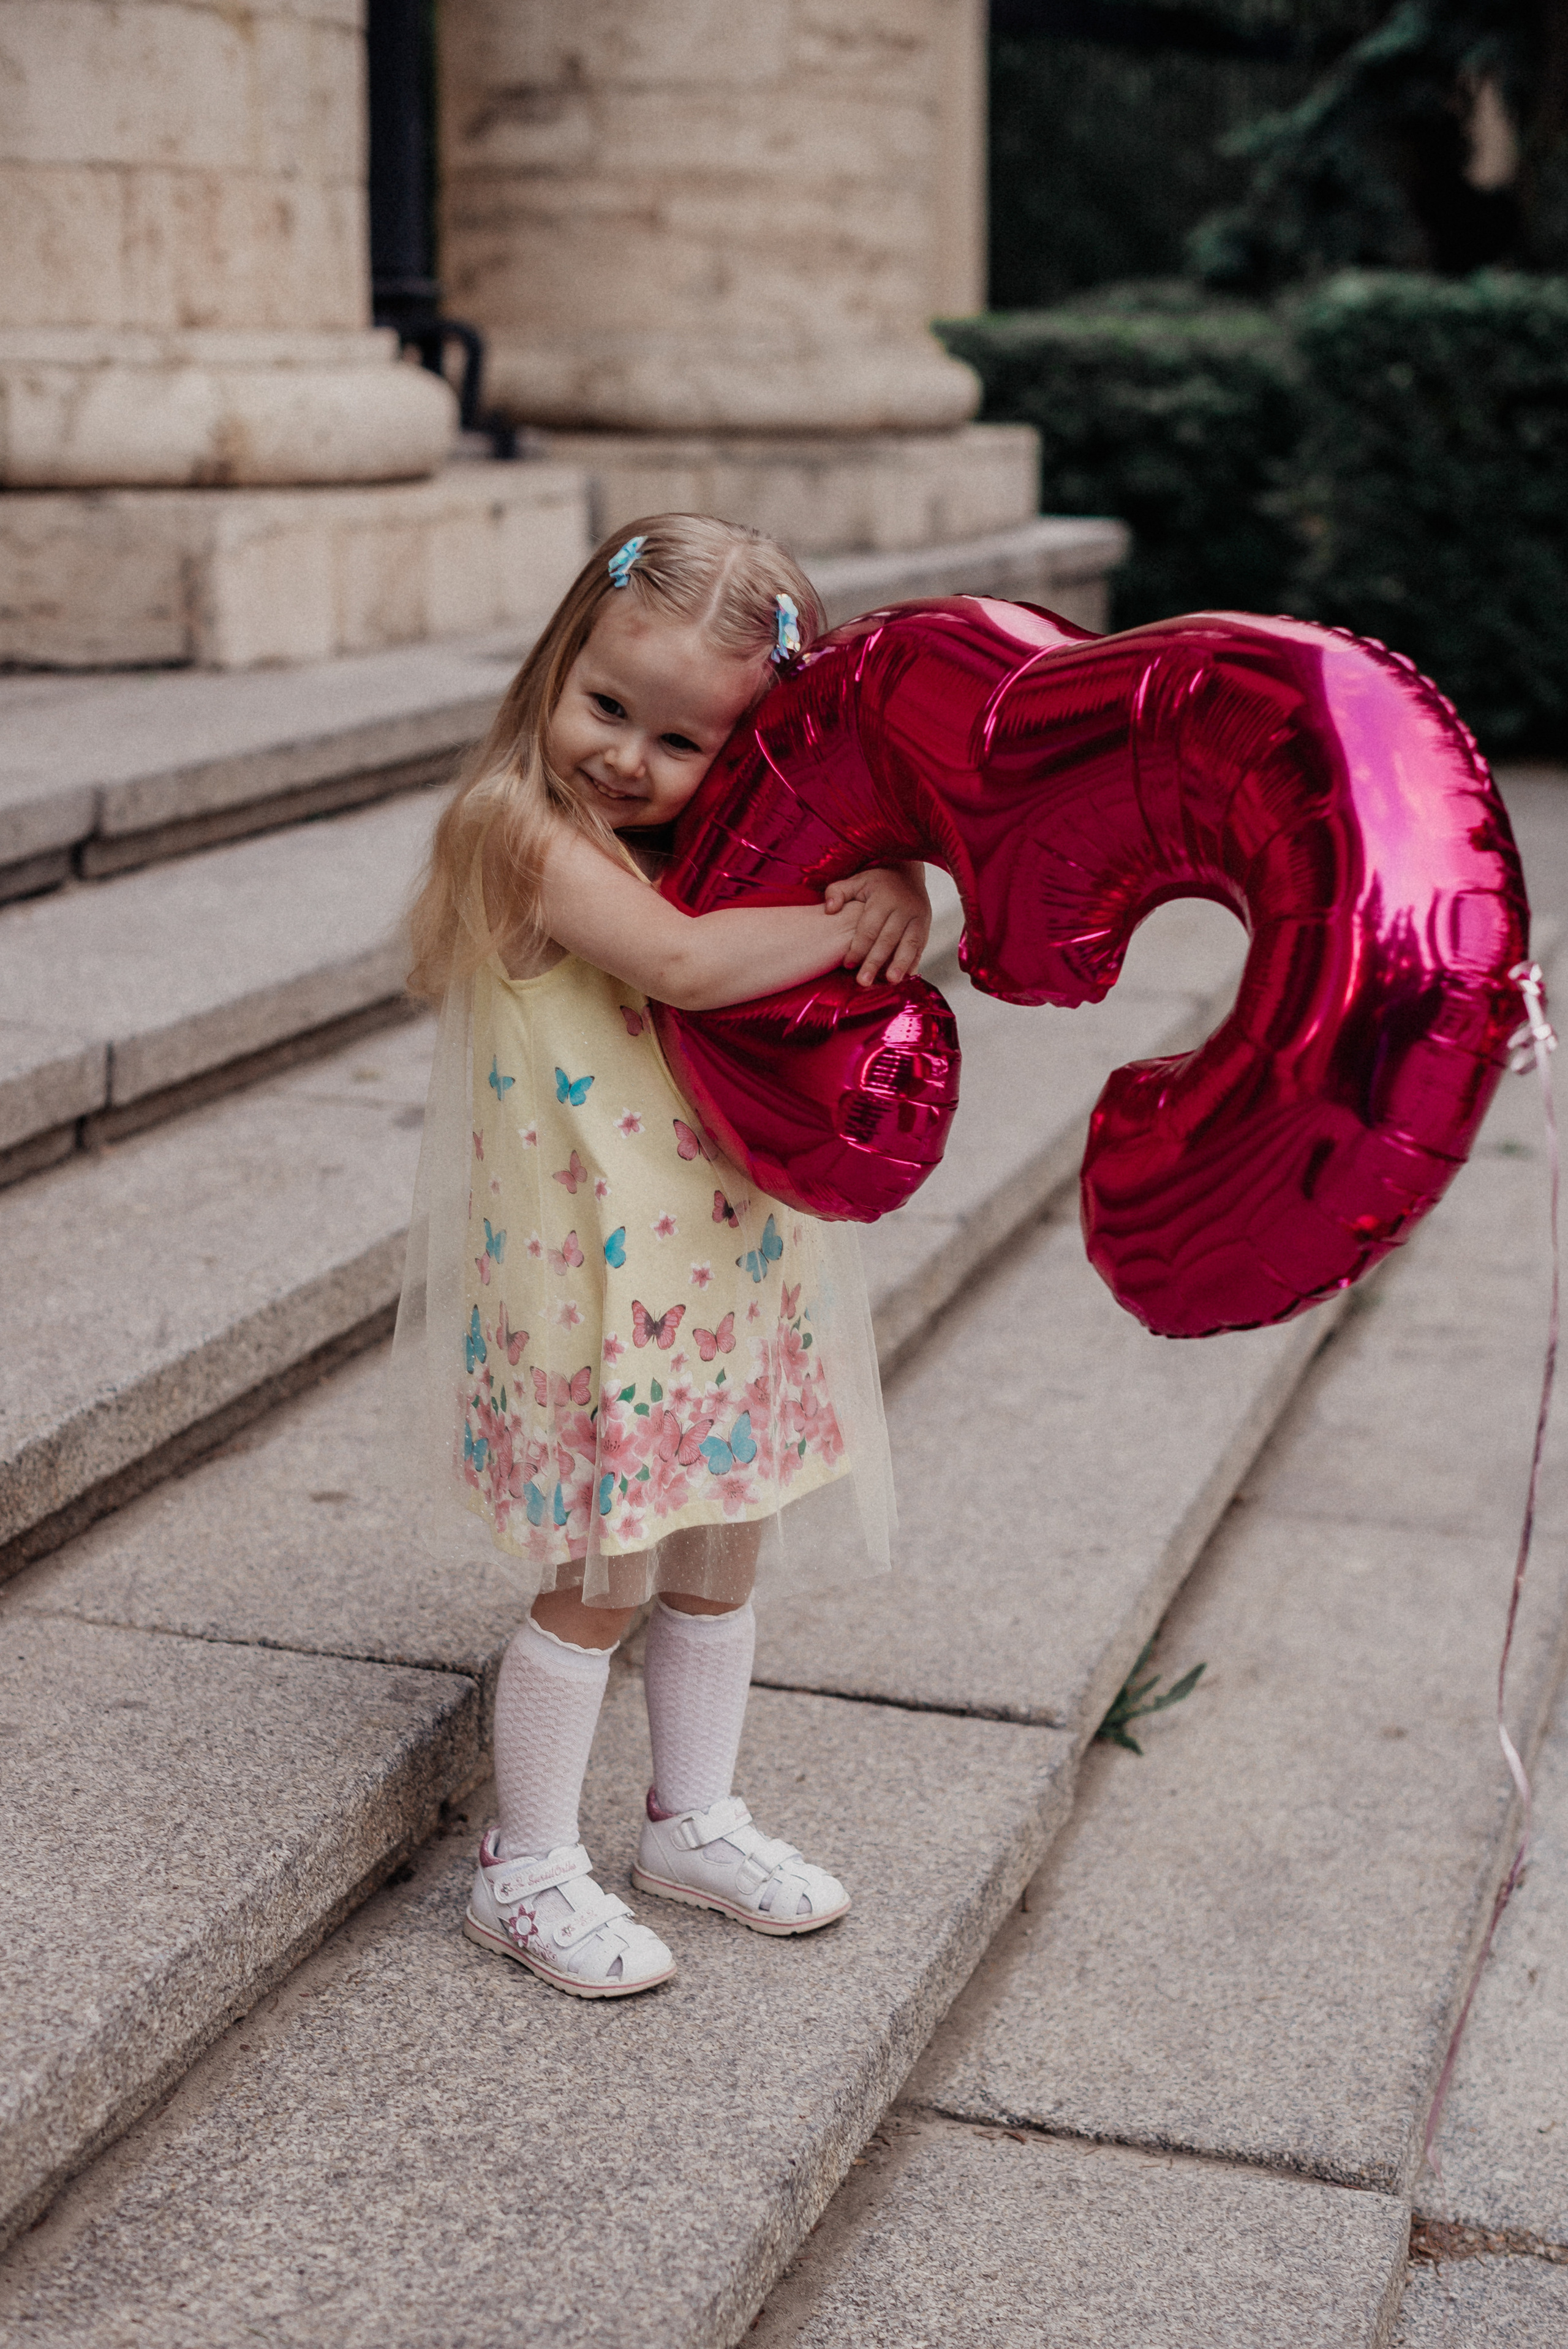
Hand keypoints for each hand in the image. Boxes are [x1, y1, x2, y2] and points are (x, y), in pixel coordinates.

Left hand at [824, 863, 931, 986]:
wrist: (906, 873)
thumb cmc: (875, 882)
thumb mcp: (856, 880)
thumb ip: (838, 891)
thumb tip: (829, 909)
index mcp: (884, 898)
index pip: (869, 927)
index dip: (858, 947)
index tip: (847, 964)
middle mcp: (903, 908)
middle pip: (888, 939)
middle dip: (875, 961)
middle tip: (864, 981)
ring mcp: (918, 917)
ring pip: (909, 944)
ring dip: (900, 964)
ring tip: (891, 981)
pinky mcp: (926, 926)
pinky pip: (921, 946)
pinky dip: (914, 962)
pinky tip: (906, 977)